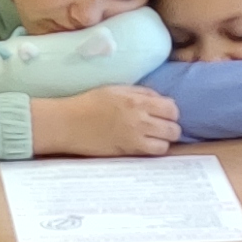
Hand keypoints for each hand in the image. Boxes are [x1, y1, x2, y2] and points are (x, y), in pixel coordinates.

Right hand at [33, 85, 181, 156]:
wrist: (69, 123)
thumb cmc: (89, 104)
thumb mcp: (116, 90)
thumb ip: (140, 93)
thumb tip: (160, 99)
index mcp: (136, 100)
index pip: (171, 107)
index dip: (170, 112)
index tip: (163, 115)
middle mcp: (140, 117)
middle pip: (173, 125)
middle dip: (171, 127)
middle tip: (161, 128)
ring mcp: (136, 135)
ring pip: (168, 140)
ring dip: (165, 139)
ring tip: (155, 138)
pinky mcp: (129, 150)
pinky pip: (155, 151)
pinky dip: (155, 149)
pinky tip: (146, 146)